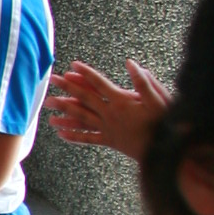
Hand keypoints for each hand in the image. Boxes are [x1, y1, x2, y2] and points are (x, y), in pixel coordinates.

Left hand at [46, 58, 169, 156]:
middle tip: (52, 80)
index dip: (86, 74)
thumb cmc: (165, 122)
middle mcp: (110, 114)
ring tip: (48, 105)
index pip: (99, 84)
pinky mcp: (109, 141)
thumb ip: (144, 81)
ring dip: (63, 111)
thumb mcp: (159, 99)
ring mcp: (108, 129)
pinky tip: (60, 133)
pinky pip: (88, 138)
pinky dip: (74, 136)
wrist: (164, 151)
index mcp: (122, 102)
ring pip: (81, 118)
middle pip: (84, 99)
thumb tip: (130, 63)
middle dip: (67, 88)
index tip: (73, 65)